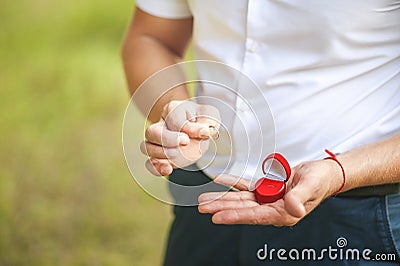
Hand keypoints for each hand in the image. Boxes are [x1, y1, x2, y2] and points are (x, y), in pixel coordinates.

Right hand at [141, 100, 220, 175]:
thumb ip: (207, 123)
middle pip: (152, 132)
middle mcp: (160, 124)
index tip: (203, 133)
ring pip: (146, 147)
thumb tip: (205, 132)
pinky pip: (149, 163)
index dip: (186, 127)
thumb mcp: (209, 115)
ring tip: (176, 157)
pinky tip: (168, 170)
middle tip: (185, 143)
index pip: (174, 118)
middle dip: (167, 140)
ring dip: (160, 155)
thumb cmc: (202, 118)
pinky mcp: (158, 156)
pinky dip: (156, 168)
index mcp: (173, 109)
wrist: (197, 126)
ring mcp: (157, 141)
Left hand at [198, 159, 342, 225]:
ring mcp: (269, 200)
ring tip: (205, 200)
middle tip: (203, 208)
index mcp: (284, 213)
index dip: (235, 216)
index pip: (255, 216)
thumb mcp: (311, 185)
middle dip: (222, 208)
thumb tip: (292, 209)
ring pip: (242, 200)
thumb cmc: (320, 179)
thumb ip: (300, 197)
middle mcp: (274, 209)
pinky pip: (247, 187)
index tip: (217, 217)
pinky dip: (234, 184)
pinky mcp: (267, 190)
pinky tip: (221, 180)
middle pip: (243, 209)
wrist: (324, 172)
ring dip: (224, 199)